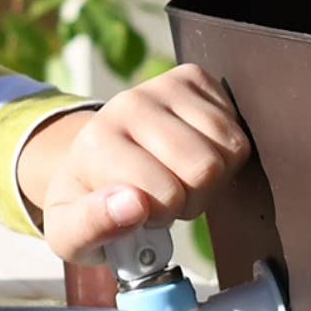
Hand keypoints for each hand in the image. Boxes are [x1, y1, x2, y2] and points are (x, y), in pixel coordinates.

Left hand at [16, 65, 248, 263]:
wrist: (94, 160)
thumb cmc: (90, 204)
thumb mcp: (71, 234)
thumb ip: (91, 226)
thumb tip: (134, 204)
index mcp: (96, 143)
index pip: (166, 195)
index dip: (162, 217)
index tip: (139, 212)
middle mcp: (128, 104)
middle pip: (205, 168)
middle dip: (193, 199)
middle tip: (166, 197)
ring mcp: (163, 86)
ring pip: (230, 147)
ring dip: (214, 178)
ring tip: (180, 178)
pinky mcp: (193, 77)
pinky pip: (239, 127)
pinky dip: (225, 152)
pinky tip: (195, 153)